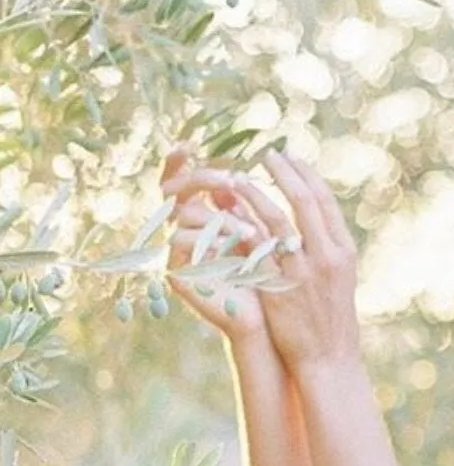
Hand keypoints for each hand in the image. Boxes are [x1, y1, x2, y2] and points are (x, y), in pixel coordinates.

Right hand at [161, 145, 267, 341]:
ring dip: (218, 216)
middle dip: (200, 179)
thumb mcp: (260, 233)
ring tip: (250, 228)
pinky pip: (181, 243)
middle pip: (172, 190)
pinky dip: (209, 238)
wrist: (267, 323)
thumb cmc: (268, 277)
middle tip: (229, 178)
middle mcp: (182, 230)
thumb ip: (247, 204)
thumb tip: (240, 172)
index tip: (188, 142)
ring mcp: (177, 253)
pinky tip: (235, 243)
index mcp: (200, 216)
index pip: (182, 181)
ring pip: (182, 214)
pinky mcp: (177, 274)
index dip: (178, 161)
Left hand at [248, 150, 361, 376]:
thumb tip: (307, 223)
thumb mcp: (337, 281)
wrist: (328, 360)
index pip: (325, 201)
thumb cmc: (331, 323)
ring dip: (256, 192)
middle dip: (284, 172)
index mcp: (343, 251)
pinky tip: (227, 212)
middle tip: (266, 153)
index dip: (306, 174)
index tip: (290, 156)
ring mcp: (303, 270)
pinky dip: (242, 226)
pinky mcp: (279, 286)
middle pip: (304, 200)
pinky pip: (256, 248)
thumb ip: (325, 250)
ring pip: (277, 219)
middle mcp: (327, 255)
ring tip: (239, 176)